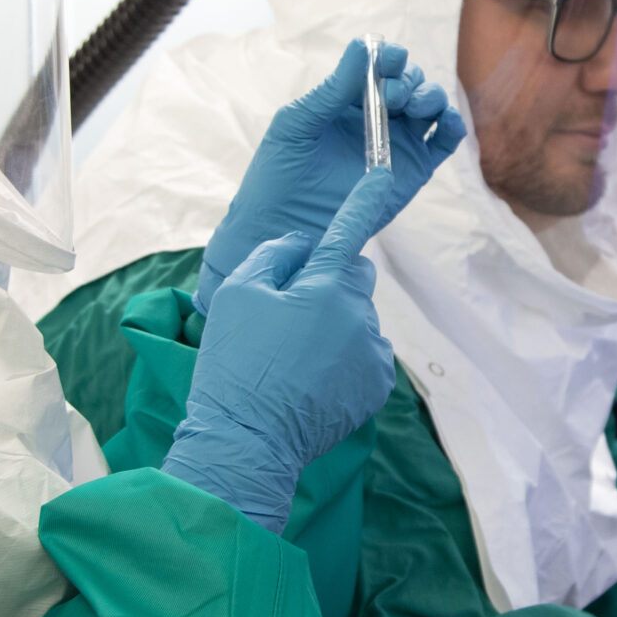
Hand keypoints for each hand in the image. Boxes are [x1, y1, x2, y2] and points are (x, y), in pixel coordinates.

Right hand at [162, 171, 406, 532]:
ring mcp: (372, 352)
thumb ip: (274, 255)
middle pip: (352, 277)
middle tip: (286, 316)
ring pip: (357, 319)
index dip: (362, 201)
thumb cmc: (236, 366)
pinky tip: (312, 378)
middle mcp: (359, 315)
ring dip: (335, 325)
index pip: (348, 231)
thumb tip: (303, 243)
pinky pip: (365, 354)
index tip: (381, 174)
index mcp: (324, 286)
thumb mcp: (237, 296)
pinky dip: (345, 358)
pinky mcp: (377, 386)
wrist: (248, 442)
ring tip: (292, 359)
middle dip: (327, 283)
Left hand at [198, 38, 465, 309]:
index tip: (390, 59)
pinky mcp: (414, 170)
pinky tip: (445, 121)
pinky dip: (452, 125)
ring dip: (430, 96)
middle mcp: (377, 115)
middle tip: (391, 97)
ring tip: (413, 106)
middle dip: (408, 80)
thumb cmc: (280, 172)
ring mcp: (398, 142)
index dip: (388, 57)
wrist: (287, 225)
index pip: (378, 66)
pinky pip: (443, 142)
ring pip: (430, 106)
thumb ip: (333, 88)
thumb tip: (361, 46)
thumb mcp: (299, 123)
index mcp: (348, 98)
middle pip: (410, 82)